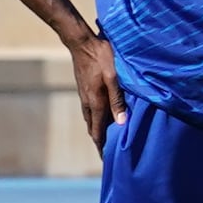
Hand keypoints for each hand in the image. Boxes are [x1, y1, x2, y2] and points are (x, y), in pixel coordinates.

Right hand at [61, 30, 128, 144]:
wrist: (81, 42)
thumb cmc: (102, 57)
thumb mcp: (114, 78)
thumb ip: (118, 100)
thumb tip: (121, 123)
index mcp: (96, 103)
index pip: (98, 132)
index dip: (102, 146)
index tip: (106, 160)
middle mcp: (88, 103)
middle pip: (93, 129)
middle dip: (100, 142)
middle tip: (107, 154)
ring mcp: (84, 96)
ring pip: (91, 120)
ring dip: (97, 131)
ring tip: (105, 140)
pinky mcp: (85, 90)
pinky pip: (90, 111)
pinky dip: (96, 120)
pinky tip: (102, 118)